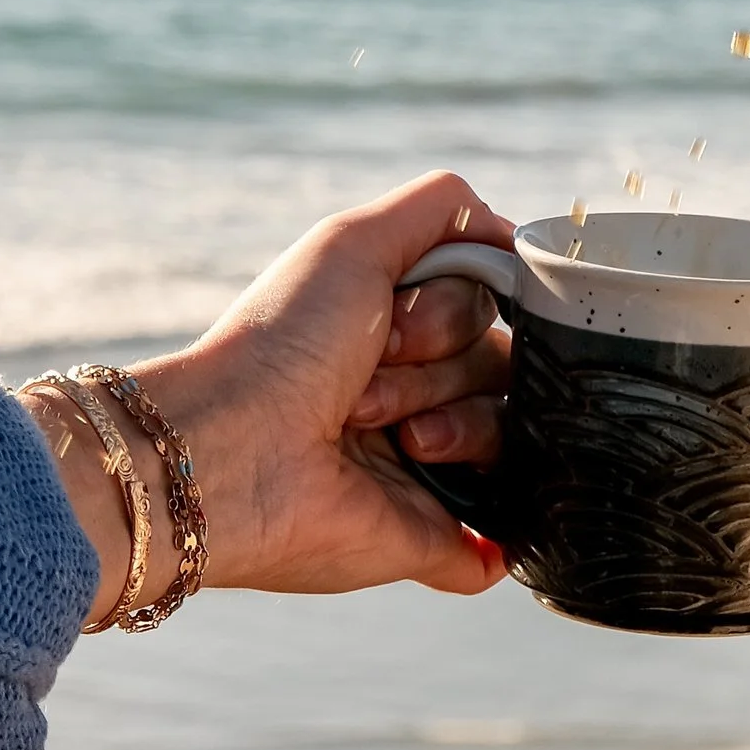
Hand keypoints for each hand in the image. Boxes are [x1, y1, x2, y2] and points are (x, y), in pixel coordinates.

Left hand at [28, 173, 516, 622]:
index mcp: (397, 333)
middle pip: (500, 364)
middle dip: (440, 361)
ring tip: (391, 437)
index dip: (454, 305)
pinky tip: (491, 532)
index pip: (486, 307)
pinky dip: (504, 536)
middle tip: (368, 377)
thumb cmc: (284, 342)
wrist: (233, 450)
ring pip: (508, 432)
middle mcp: (415, 396)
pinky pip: (503, 540)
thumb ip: (444, 209)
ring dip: (454, 422)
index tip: (397, 314)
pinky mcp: (432, 539)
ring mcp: (427, 472)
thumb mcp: (353, 242)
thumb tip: (516, 237)